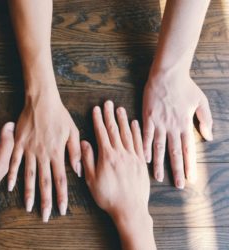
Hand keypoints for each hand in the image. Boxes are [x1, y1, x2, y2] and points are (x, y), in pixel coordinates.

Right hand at [7, 87, 80, 221]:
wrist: (41, 100)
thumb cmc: (59, 115)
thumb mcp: (73, 131)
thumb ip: (75, 152)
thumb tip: (78, 171)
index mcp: (57, 153)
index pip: (60, 180)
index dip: (61, 196)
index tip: (62, 210)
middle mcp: (43, 154)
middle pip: (45, 182)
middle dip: (46, 201)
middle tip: (45, 216)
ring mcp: (29, 150)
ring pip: (29, 176)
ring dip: (29, 193)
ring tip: (29, 207)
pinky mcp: (18, 144)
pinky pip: (14, 162)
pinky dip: (12, 175)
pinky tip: (10, 187)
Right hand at [81, 101, 154, 249]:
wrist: (130, 209)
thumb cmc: (108, 197)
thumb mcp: (91, 180)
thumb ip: (87, 160)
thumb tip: (84, 143)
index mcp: (107, 156)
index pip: (101, 133)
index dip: (98, 120)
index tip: (96, 109)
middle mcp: (121, 153)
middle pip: (114, 130)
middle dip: (110, 115)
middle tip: (108, 103)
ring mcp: (133, 157)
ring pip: (127, 134)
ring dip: (123, 120)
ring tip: (120, 109)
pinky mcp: (141, 163)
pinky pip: (139, 143)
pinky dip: (137, 132)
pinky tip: (135, 124)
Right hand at [142, 71, 212, 187]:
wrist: (167, 75)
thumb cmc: (185, 86)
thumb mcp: (201, 102)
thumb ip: (205, 120)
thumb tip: (209, 137)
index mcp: (185, 124)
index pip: (188, 149)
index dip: (190, 165)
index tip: (191, 179)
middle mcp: (172, 127)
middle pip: (174, 153)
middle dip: (177, 170)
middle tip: (178, 185)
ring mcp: (159, 123)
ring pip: (159, 148)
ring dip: (159, 164)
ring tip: (158, 178)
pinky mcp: (148, 118)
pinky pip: (146, 136)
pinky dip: (145, 148)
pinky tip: (144, 159)